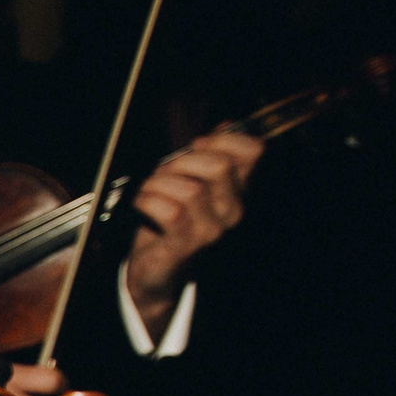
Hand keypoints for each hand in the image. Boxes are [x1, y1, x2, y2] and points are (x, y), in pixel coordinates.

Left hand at [123, 130, 262, 319]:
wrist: (156, 269)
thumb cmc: (171, 221)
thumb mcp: (192, 182)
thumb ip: (209, 155)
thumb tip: (225, 126)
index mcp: (237, 190)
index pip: (253, 153)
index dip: (224, 139)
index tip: (197, 144)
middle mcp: (231, 211)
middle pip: (220, 167)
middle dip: (184, 161)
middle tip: (165, 171)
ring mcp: (211, 230)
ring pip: (191, 189)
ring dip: (161, 182)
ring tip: (150, 189)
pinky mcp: (185, 245)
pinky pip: (170, 212)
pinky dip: (149, 201)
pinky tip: (142, 203)